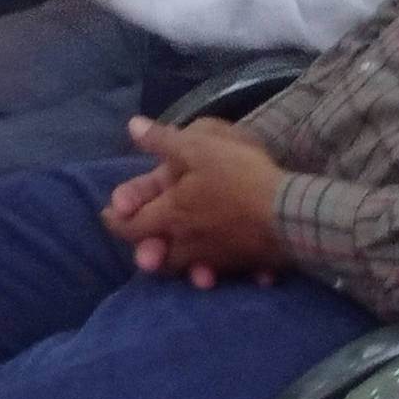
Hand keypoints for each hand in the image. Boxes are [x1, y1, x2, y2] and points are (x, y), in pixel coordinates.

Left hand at [103, 117, 292, 285]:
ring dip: (181, 268)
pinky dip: (226, 272)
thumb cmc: (238, 176)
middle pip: (158, 255)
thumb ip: (162, 140)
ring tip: (182, 261)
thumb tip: (131, 125)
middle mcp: (186, 243)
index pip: (131, 224)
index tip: (111, 214)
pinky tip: (233, 271)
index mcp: (170, 215)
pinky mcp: (243, 265)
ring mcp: (215, 258)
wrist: (287, 212)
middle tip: (142, 246)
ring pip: (189, 269)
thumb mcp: (197, 148)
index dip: (117, 219)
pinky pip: (229, 274)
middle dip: (147, 251)